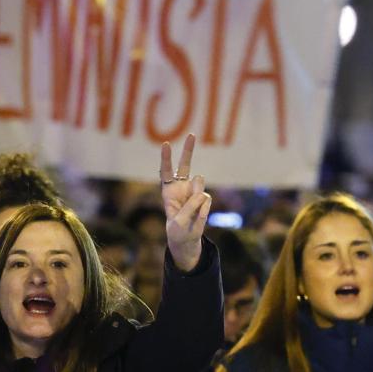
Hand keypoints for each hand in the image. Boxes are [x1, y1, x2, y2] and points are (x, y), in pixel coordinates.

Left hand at [159, 134, 209, 272]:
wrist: (186, 238)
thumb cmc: (177, 229)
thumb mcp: (178, 221)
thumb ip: (190, 204)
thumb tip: (203, 185)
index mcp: (167, 190)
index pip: (166, 171)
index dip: (166, 158)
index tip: (166, 144)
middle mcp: (181, 186)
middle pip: (185, 165)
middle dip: (188, 149)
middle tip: (191, 134)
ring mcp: (194, 191)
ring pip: (200, 184)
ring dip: (196, 196)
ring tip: (190, 212)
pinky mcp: (204, 197)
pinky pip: (206, 199)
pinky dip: (203, 209)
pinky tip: (197, 216)